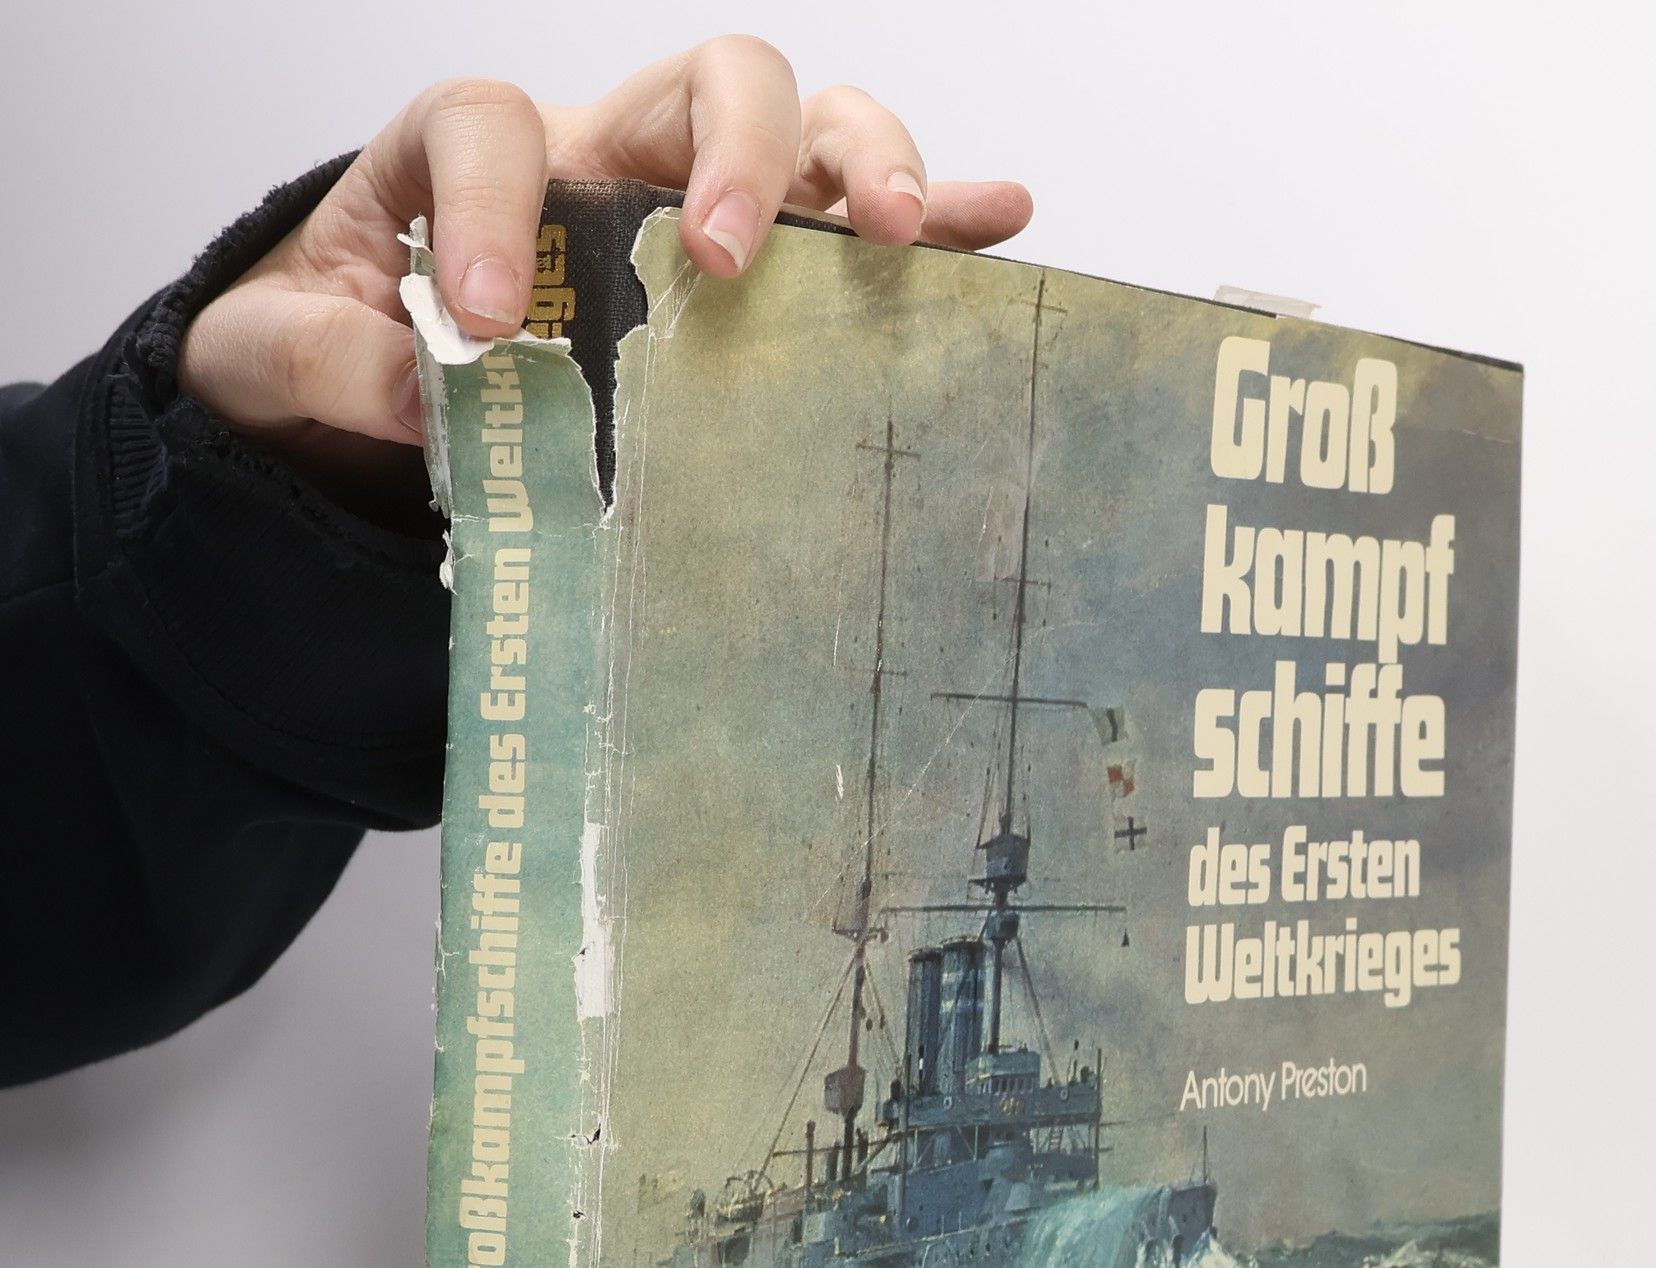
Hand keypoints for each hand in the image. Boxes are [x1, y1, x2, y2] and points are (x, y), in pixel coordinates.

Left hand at [179, 38, 1031, 486]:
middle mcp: (606, 163)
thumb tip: (419, 389)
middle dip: (737, 150)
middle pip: (703, 81)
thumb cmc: (333, 360)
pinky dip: (934, 215)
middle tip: (729, 260)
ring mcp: (694, 214)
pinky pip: (850, 228)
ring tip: (890, 235)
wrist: (371, 411)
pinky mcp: (756, 284)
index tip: (486, 324)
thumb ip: (319, 356)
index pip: (493, 124)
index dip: (491, 208)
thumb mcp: (273, 358)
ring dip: (862, 164)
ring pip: (805, 131)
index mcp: (474, 161)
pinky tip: (995, 220)